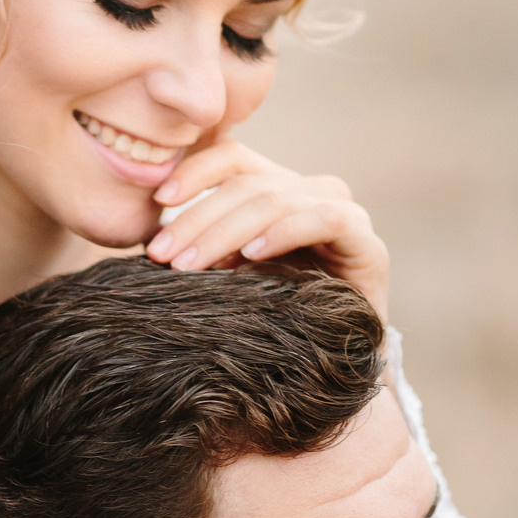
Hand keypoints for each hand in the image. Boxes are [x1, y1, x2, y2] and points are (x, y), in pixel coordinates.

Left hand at [144, 137, 388, 320]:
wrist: (338, 359)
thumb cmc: (277, 315)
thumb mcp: (231, 274)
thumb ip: (204, 248)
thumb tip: (150, 239)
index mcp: (279, 187)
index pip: (233, 158)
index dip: (194, 171)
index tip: (158, 202)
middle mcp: (313, 191)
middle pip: (247, 183)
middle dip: (197, 218)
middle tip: (162, 254)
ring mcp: (344, 212)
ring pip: (275, 200)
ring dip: (226, 232)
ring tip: (192, 264)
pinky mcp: (368, 243)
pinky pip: (326, 219)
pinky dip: (284, 232)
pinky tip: (252, 255)